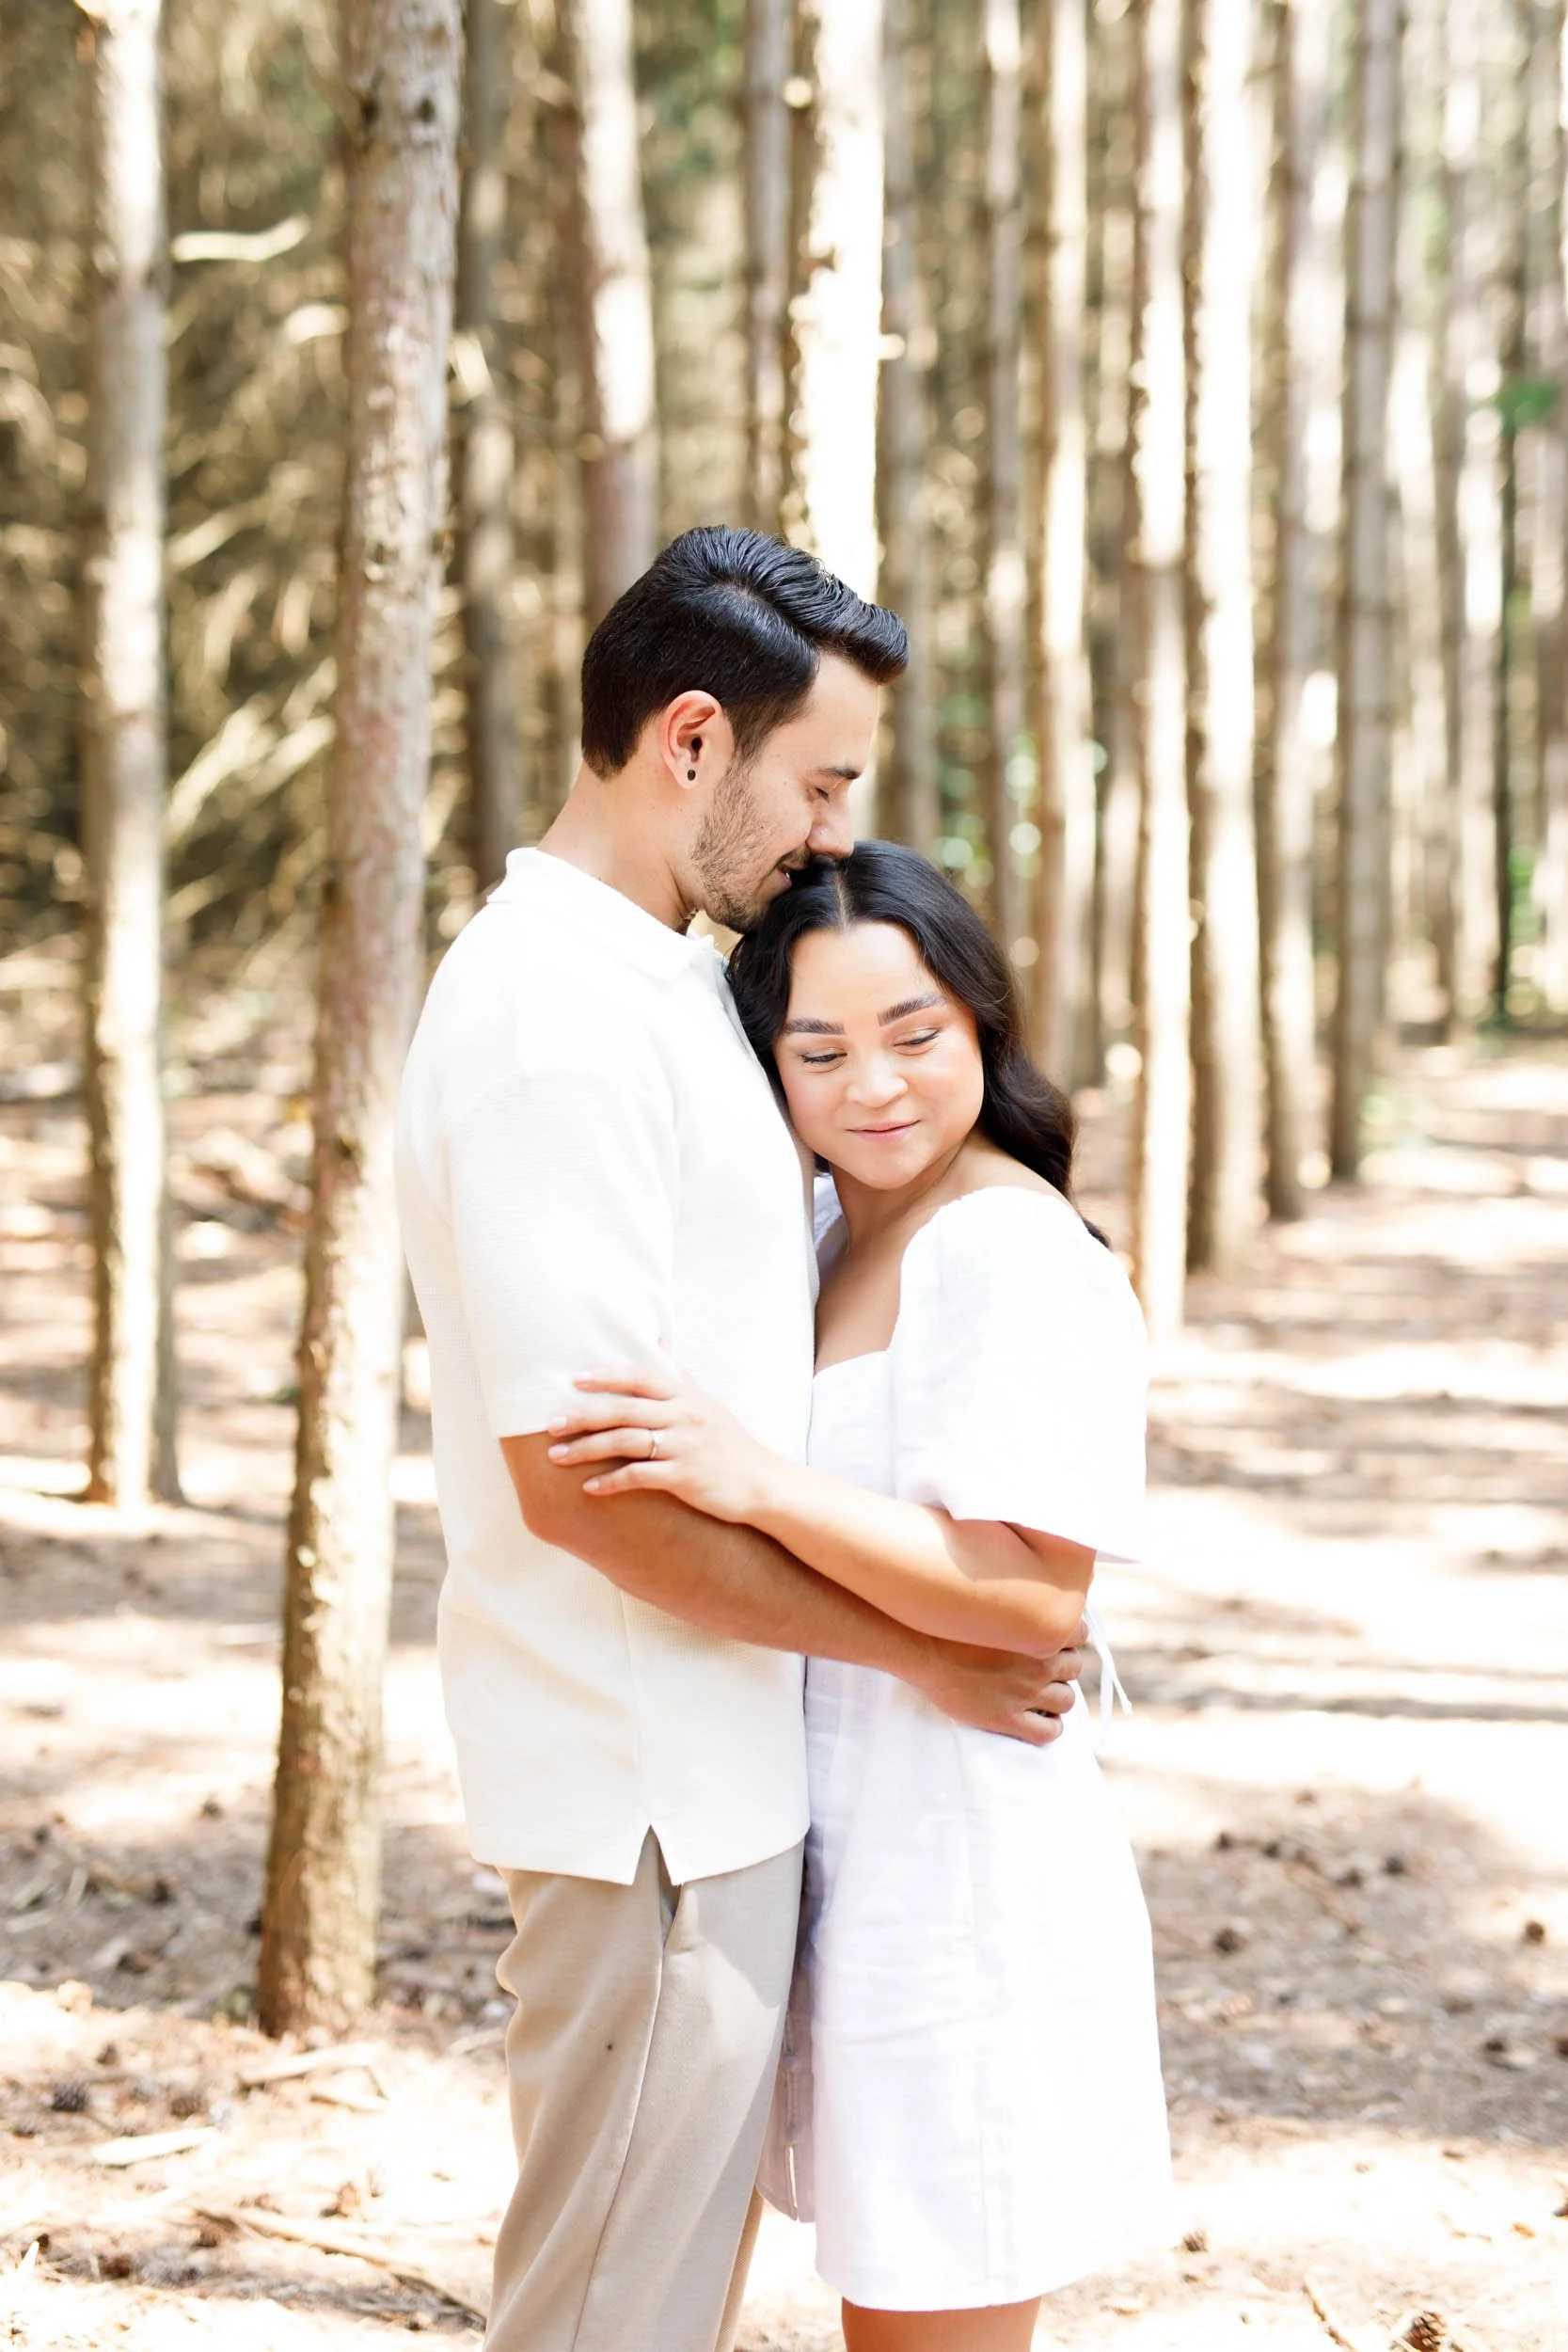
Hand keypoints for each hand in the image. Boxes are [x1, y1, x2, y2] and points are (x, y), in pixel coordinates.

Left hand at [547, 1366, 776, 1523]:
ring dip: (587, 1449)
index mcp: (686, 1397)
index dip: (607, 1376)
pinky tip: (590, 1488)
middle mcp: (684, 1417)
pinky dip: (611, 1482)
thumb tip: (658, 1341)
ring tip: (557, 1456)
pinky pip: (640, 1477)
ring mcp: (685, 1447)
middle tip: (550, 1423)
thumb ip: (680, 1375)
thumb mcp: (708, 1403)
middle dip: (584, 1415)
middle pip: (625, 1409)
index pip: (642, 1377)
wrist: (763, 1484)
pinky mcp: (685, 1477)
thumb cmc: (730, 1444)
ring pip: (626, 1442)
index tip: (574, 1379)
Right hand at [912, 1621, 1086, 1746]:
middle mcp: (1039, 1663)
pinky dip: (1049, 1727)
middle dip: (1061, 1667)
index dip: (1067, 1638)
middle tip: (1040, 1668)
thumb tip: (1036, 1605)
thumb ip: (1021, 1606)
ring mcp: (1026, 1693)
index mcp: (1037, 1631)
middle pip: (1074, 1667)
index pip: (1078, 1634)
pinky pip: (1048, 1732)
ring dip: (1056, 1697)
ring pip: (1067, 1700)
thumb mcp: (994, 1604)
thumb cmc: (952, 1622)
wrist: (923, 1650)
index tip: (1052, 1641)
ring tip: (1037, 1695)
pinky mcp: (1009, 1719)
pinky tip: (1035, 1720)